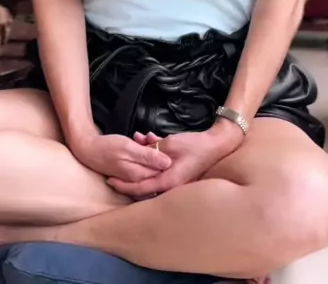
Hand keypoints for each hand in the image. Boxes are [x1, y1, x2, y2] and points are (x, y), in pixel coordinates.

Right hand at [71, 130, 171, 182]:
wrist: (88, 149)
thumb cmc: (107, 147)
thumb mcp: (129, 148)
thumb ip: (148, 157)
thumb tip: (168, 164)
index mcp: (139, 175)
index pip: (162, 171)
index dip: (167, 156)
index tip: (165, 143)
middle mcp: (137, 180)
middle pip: (158, 169)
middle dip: (159, 152)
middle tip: (154, 138)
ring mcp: (133, 177)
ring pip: (151, 165)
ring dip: (152, 151)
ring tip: (147, 138)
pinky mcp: (129, 172)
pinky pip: (143, 164)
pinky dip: (145, 152)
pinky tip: (142, 142)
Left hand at [107, 122, 244, 197]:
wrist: (217, 145)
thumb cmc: (195, 145)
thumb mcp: (169, 145)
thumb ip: (152, 152)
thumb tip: (137, 155)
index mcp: (168, 182)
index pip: (139, 188)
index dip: (123, 184)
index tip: (109, 179)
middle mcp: (170, 186)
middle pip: (144, 183)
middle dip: (130, 171)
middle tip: (115, 165)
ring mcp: (175, 181)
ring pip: (152, 173)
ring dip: (143, 158)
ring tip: (137, 139)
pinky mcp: (178, 174)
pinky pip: (160, 168)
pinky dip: (153, 156)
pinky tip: (150, 139)